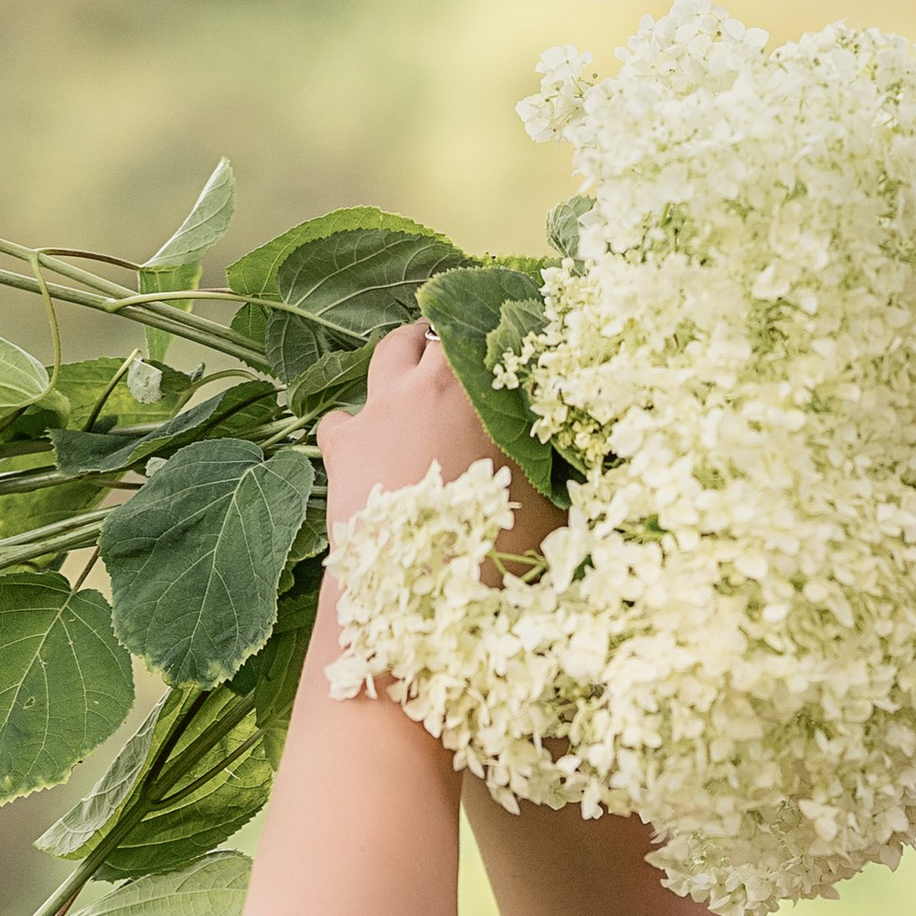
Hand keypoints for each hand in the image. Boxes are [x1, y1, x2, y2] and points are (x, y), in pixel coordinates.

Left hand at [316, 323, 558, 560]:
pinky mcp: (342, 446)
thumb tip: (576, 458)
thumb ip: (557, 470)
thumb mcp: (547, 506)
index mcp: (475, 389)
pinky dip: (351, 421)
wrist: (419, 586)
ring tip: (412, 366)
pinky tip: (363, 440)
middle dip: (443, 334)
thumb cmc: (490, 545)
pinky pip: (339, 416)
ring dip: (399, 357)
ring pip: (383, 357)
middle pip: (429, 333)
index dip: (495, 329)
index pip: (485, 334)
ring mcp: (376, 412)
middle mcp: (422, 386)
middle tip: (456, 344)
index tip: (506, 333)